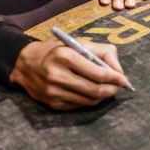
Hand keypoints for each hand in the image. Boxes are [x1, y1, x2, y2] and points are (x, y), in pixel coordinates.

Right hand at [9, 39, 127, 109]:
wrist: (25, 63)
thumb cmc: (56, 51)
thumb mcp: (77, 43)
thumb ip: (102, 52)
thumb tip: (119, 71)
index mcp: (64, 56)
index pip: (97, 73)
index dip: (114, 78)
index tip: (124, 80)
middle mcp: (57, 75)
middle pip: (94, 90)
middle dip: (111, 89)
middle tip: (118, 87)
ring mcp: (53, 92)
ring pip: (89, 100)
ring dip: (102, 96)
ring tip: (106, 89)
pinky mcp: (52, 103)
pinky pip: (79, 105)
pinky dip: (89, 100)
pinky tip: (90, 92)